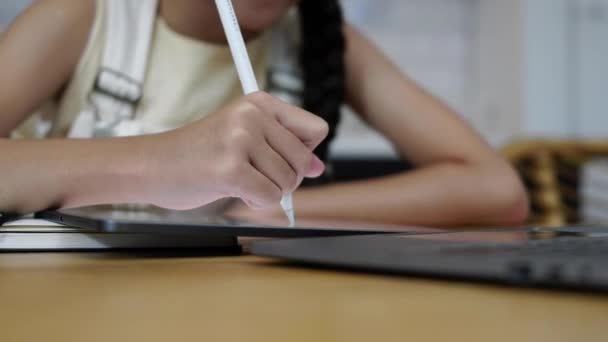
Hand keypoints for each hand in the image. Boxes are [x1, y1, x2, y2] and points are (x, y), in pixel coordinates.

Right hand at [141, 92, 327, 209]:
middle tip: (253, 175)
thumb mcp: (244, 137)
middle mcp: (252, 115)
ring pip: (289, 182)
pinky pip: (270, 197)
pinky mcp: (230, 168)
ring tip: (237, 180)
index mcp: (259, 102)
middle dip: (285, 178)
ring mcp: (240, 139)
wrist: (150, 165)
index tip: (279, 159)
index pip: (316, 129)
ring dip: (267, 191)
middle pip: (304, 161)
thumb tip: (319, 168)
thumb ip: (283, 147)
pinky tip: (233, 190)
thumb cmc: (198, 153)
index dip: (304, 153)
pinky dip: (256, 202)